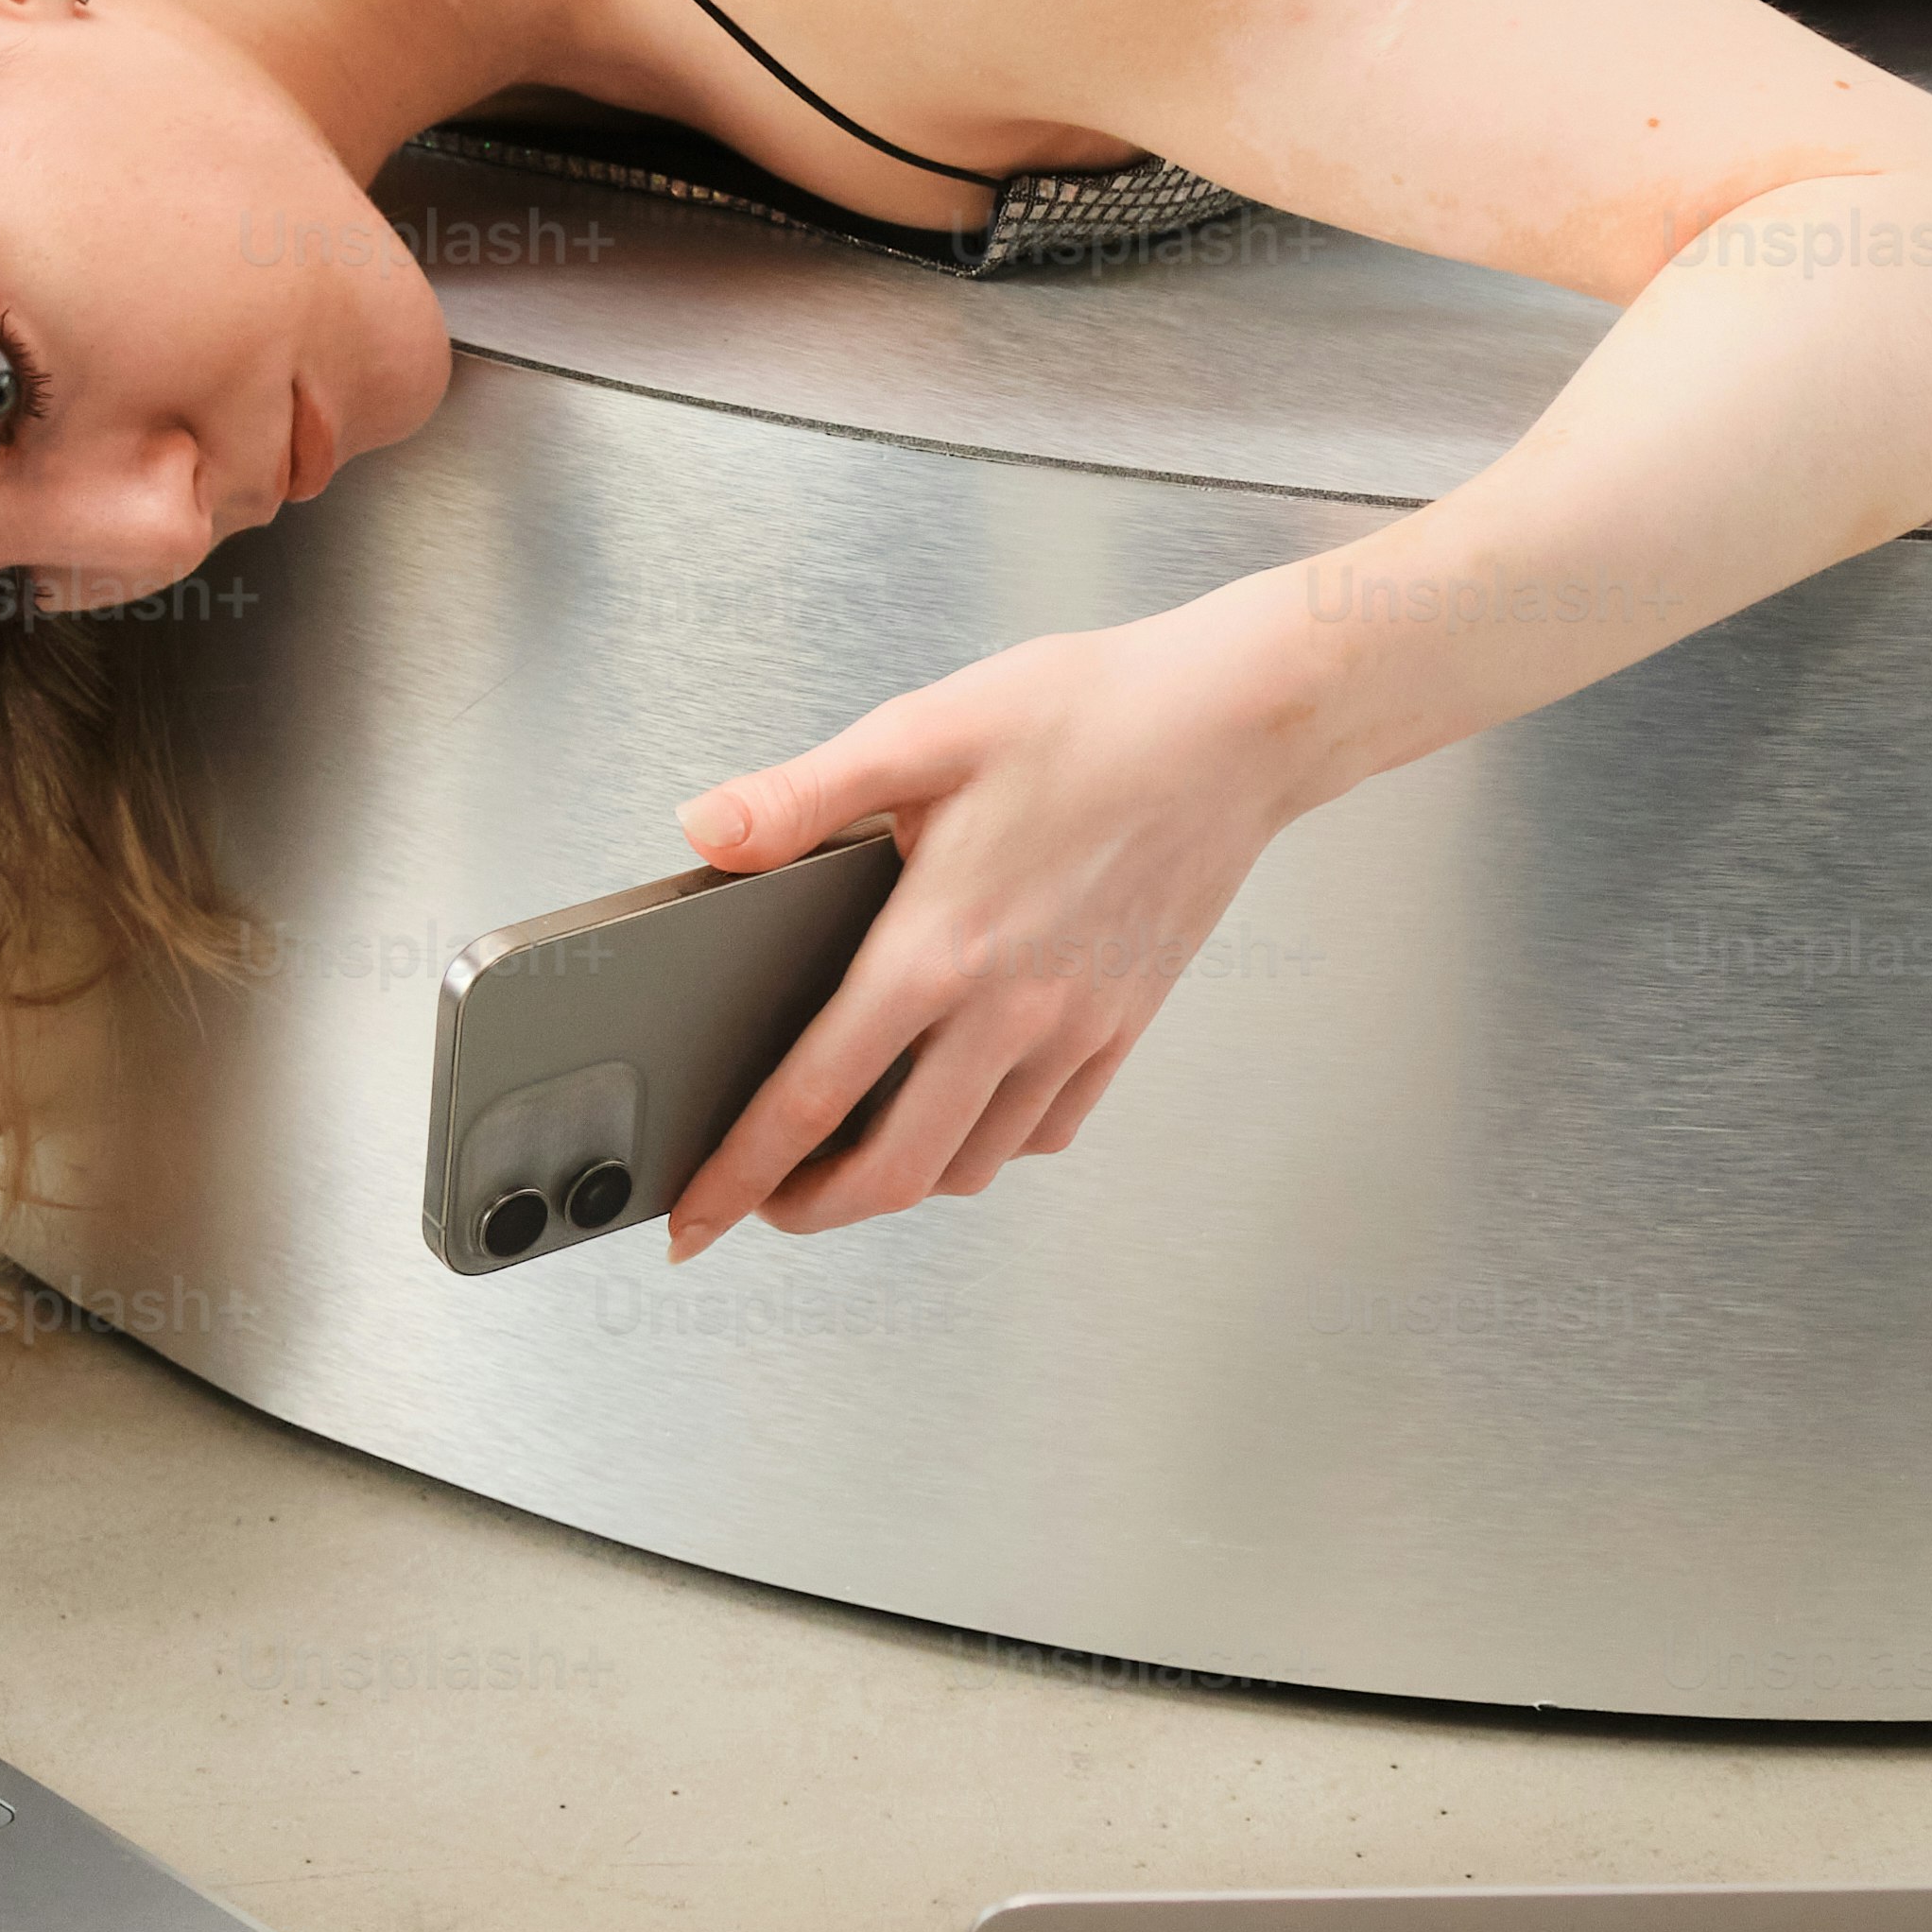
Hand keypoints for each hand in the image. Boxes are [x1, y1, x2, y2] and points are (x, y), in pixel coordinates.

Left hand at [664, 609, 1324, 1252]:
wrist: (1236, 722)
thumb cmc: (1086, 713)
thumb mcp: (923, 730)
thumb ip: (802, 795)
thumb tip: (704, 831)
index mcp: (938, 946)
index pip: (813, 1097)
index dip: (741, 1174)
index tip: (695, 1219)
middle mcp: (1008, 1010)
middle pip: (894, 1171)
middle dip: (812, 1209)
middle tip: (763, 1204)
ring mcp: (1074, 1029)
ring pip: (973, 1163)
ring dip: (900, 1181)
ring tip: (850, 1156)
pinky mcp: (1123, 1024)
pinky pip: (1047, 1129)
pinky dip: (990, 1146)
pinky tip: (961, 1110)